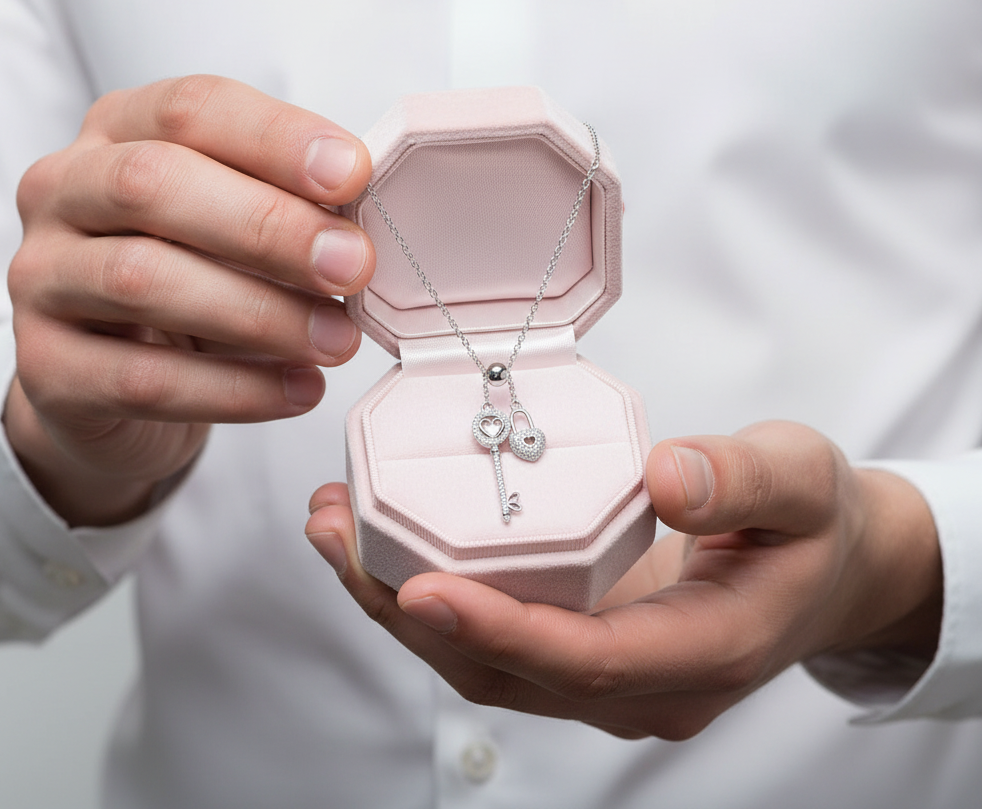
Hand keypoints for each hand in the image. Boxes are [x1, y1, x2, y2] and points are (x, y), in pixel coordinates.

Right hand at [7, 75, 373, 525]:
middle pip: (152, 185)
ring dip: (260, 313)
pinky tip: (298, 389)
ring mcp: (40, 278)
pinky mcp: (46, 368)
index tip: (353, 175)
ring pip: (142, 282)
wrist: (111, 377)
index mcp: (120, 131)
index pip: (191, 109)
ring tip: (338, 340)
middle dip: (268, 226)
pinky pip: (142, 379)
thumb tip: (360, 223)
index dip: (276, 138)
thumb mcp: (235, 221)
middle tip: (353, 266)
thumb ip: (287, 204)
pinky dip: (235, 389)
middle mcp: (64, 191)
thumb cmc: (192, 274)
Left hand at [306, 421, 941, 739]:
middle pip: (509, 671)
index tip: (422, 589)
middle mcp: (643, 683)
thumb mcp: (802, 482)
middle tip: (337, 535)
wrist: (826, 564)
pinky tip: (382, 538)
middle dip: (410, 613)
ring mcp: (607, 673)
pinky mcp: (583, 645)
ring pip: (486, 662)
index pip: (586, 661)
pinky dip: (428, 593)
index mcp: (704, 652)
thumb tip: (669, 477)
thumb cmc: (812, 525)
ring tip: (334, 529)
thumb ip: (744, 481)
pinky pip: (493, 634)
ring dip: (399, 603)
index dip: (502, 632)